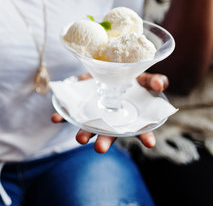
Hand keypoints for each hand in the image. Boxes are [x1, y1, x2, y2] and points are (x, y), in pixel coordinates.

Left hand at [51, 73, 168, 152]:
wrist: (105, 67)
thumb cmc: (129, 78)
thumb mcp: (143, 77)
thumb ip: (153, 81)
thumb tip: (160, 84)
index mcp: (130, 116)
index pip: (140, 130)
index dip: (145, 136)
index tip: (150, 144)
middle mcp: (112, 119)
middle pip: (110, 134)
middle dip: (105, 142)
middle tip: (100, 149)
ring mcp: (95, 113)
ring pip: (89, 127)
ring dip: (83, 133)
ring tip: (80, 139)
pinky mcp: (80, 104)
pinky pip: (69, 113)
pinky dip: (61, 116)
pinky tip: (55, 118)